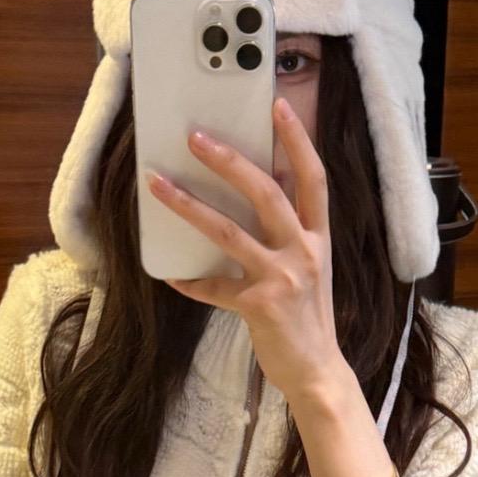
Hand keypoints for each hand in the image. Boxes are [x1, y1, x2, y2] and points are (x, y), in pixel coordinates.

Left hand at [146, 98, 349, 407]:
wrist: (318, 371)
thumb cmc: (307, 317)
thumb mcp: (308, 268)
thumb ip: (288, 233)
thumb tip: (255, 193)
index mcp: (317, 237)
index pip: (313, 178)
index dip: (297, 140)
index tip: (277, 105)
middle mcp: (304, 251)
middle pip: (266, 192)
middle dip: (229, 160)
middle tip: (195, 137)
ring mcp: (283, 278)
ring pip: (228, 231)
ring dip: (188, 205)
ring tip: (159, 184)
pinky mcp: (259, 306)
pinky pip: (213, 287)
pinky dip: (189, 280)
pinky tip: (169, 273)